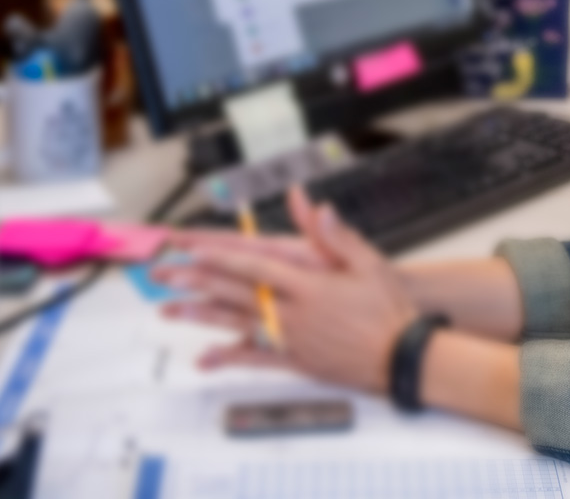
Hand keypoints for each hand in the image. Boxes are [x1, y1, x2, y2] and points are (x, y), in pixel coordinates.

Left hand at [161, 188, 418, 393]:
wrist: (401, 355)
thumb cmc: (388, 308)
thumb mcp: (370, 263)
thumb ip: (339, 236)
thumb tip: (319, 207)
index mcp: (310, 286)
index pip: (257, 268)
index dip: (224, 258)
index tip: (196, 250)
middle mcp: (294, 313)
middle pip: (238, 294)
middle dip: (200, 282)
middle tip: (168, 275)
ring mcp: (292, 339)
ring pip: (239, 325)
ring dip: (203, 316)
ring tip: (172, 310)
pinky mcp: (296, 361)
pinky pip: (256, 359)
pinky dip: (230, 357)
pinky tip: (206, 357)